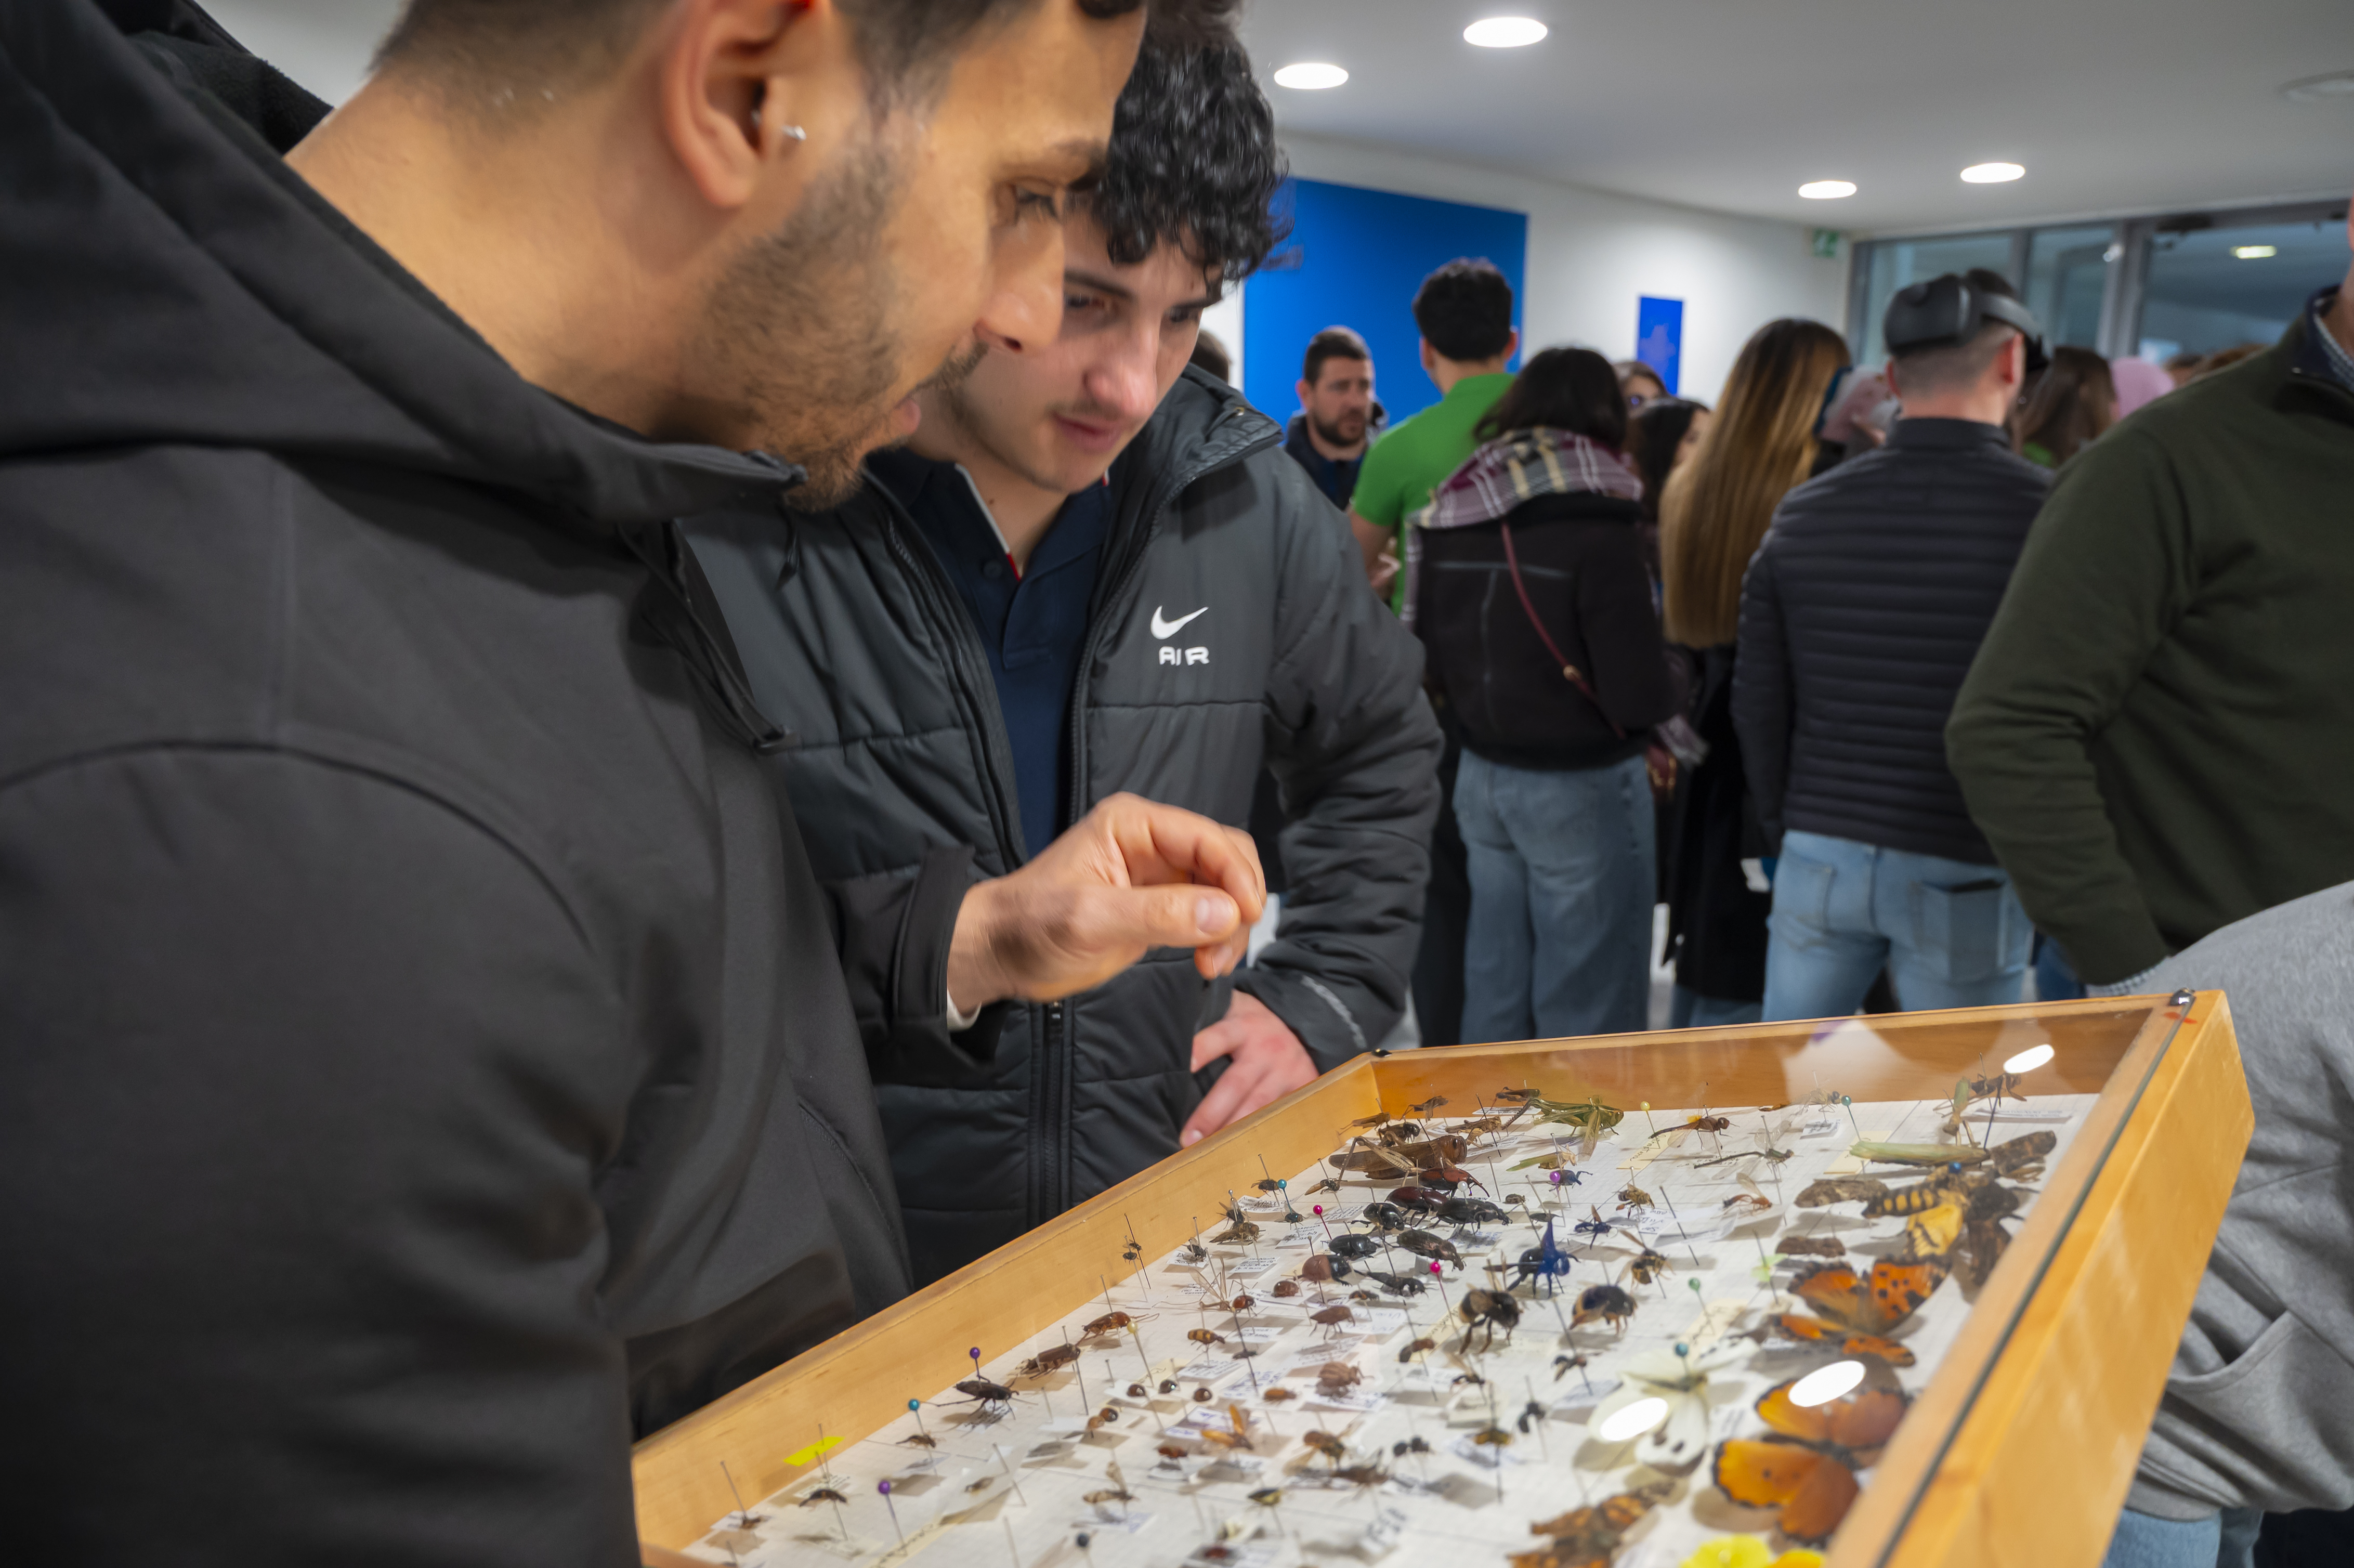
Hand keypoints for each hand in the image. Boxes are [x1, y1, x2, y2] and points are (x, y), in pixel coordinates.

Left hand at [947, 793, 1263, 1009]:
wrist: (999, 953)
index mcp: (1133, 824)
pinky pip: (1208, 911)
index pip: (1208, 838)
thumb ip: (1159, 914)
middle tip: (1224, 949)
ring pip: (1224, 886)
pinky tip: (1205, 962)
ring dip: (1231, 924)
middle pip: (1226, 856)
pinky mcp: (1159, 905)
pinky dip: (1217, 936)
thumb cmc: (1030, 927)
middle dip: (1238, 900)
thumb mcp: (1090, 920)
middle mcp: (1151, 841)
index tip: (1246, 918)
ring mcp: (1158, 873)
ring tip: (1210, 965)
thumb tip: (1226, 912)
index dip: (1237, 875)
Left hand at [1181, 989, 1318, 1145]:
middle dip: (1211, 1114)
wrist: (1299, 1021)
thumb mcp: (1231, 1006)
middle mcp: (1266, 1048)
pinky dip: (1263, 1135)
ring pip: (1258, 1107)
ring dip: (1233, 1132)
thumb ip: (1206, 1013)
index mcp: (1242, 1026)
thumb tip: (1170, 1020)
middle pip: (1235, 1084)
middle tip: (1187, 1139)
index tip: (1185, 1066)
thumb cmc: (1249, 1021)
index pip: (1219, 1037)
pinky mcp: (1302, 1087)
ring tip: (1210, 1153)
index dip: (1202, 1049)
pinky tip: (1245, 1152)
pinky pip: (1280, 1116)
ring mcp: (1286, 1070)